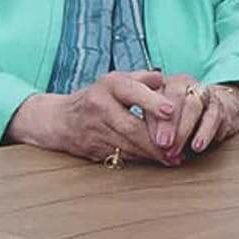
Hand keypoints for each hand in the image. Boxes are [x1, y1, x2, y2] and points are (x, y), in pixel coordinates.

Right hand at [7, 70, 173, 163]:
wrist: (59, 119)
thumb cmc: (99, 95)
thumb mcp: (118, 79)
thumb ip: (143, 78)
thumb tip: (163, 79)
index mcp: (110, 84)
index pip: (132, 92)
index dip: (152, 102)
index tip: (171, 111)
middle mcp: (100, 105)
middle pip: (131, 126)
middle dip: (156, 139)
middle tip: (178, 146)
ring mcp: (95, 129)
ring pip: (127, 145)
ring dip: (152, 154)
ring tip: (173, 157)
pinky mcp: (93, 148)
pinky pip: (121, 155)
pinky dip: (141, 159)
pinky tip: (157, 160)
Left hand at [149, 75, 238, 164]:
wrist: (215, 109)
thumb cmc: (178, 117)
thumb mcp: (158, 119)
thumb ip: (149, 128)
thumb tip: (140, 148)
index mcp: (163, 83)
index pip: (155, 95)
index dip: (151, 117)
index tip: (145, 138)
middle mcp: (183, 83)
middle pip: (175, 96)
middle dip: (168, 123)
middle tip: (162, 144)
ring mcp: (203, 92)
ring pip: (194, 105)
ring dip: (183, 130)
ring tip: (175, 151)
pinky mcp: (219, 105)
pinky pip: (213, 116)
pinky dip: (205, 132)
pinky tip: (197, 146)